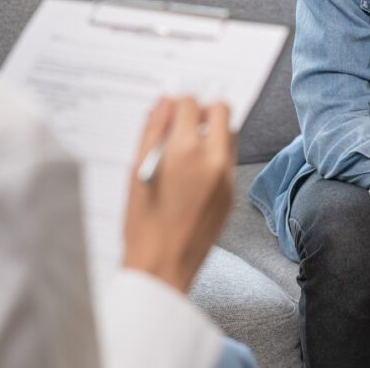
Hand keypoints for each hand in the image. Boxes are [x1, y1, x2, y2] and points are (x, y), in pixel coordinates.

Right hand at [123, 97, 235, 292]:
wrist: (163, 267)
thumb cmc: (142, 223)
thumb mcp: (138, 170)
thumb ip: (152, 130)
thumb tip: (164, 102)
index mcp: (184, 151)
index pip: (190, 103)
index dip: (178, 103)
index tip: (170, 109)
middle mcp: (212, 160)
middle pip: (221, 111)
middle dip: (203, 110)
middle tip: (183, 122)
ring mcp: (226, 177)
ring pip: (229, 134)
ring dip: (212, 131)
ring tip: (186, 148)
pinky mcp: (232, 193)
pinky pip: (228, 159)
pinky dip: (214, 155)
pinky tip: (192, 172)